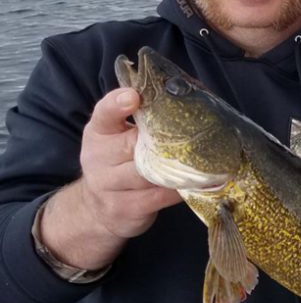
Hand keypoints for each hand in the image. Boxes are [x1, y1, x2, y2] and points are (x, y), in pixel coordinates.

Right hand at [40, 87, 180, 269]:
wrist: (96, 210)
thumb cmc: (119, 162)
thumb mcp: (119, 137)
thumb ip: (143, 118)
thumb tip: (185, 92)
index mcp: (99, 132)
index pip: (104, 112)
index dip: (117, 103)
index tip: (133, 97)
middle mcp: (98, 157)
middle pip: (133, 145)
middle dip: (162, 140)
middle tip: (192, 133)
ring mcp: (108, 185)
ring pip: (149, 172)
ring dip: (176, 166)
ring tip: (202, 158)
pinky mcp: (125, 207)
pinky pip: (160, 195)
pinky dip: (180, 188)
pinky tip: (197, 181)